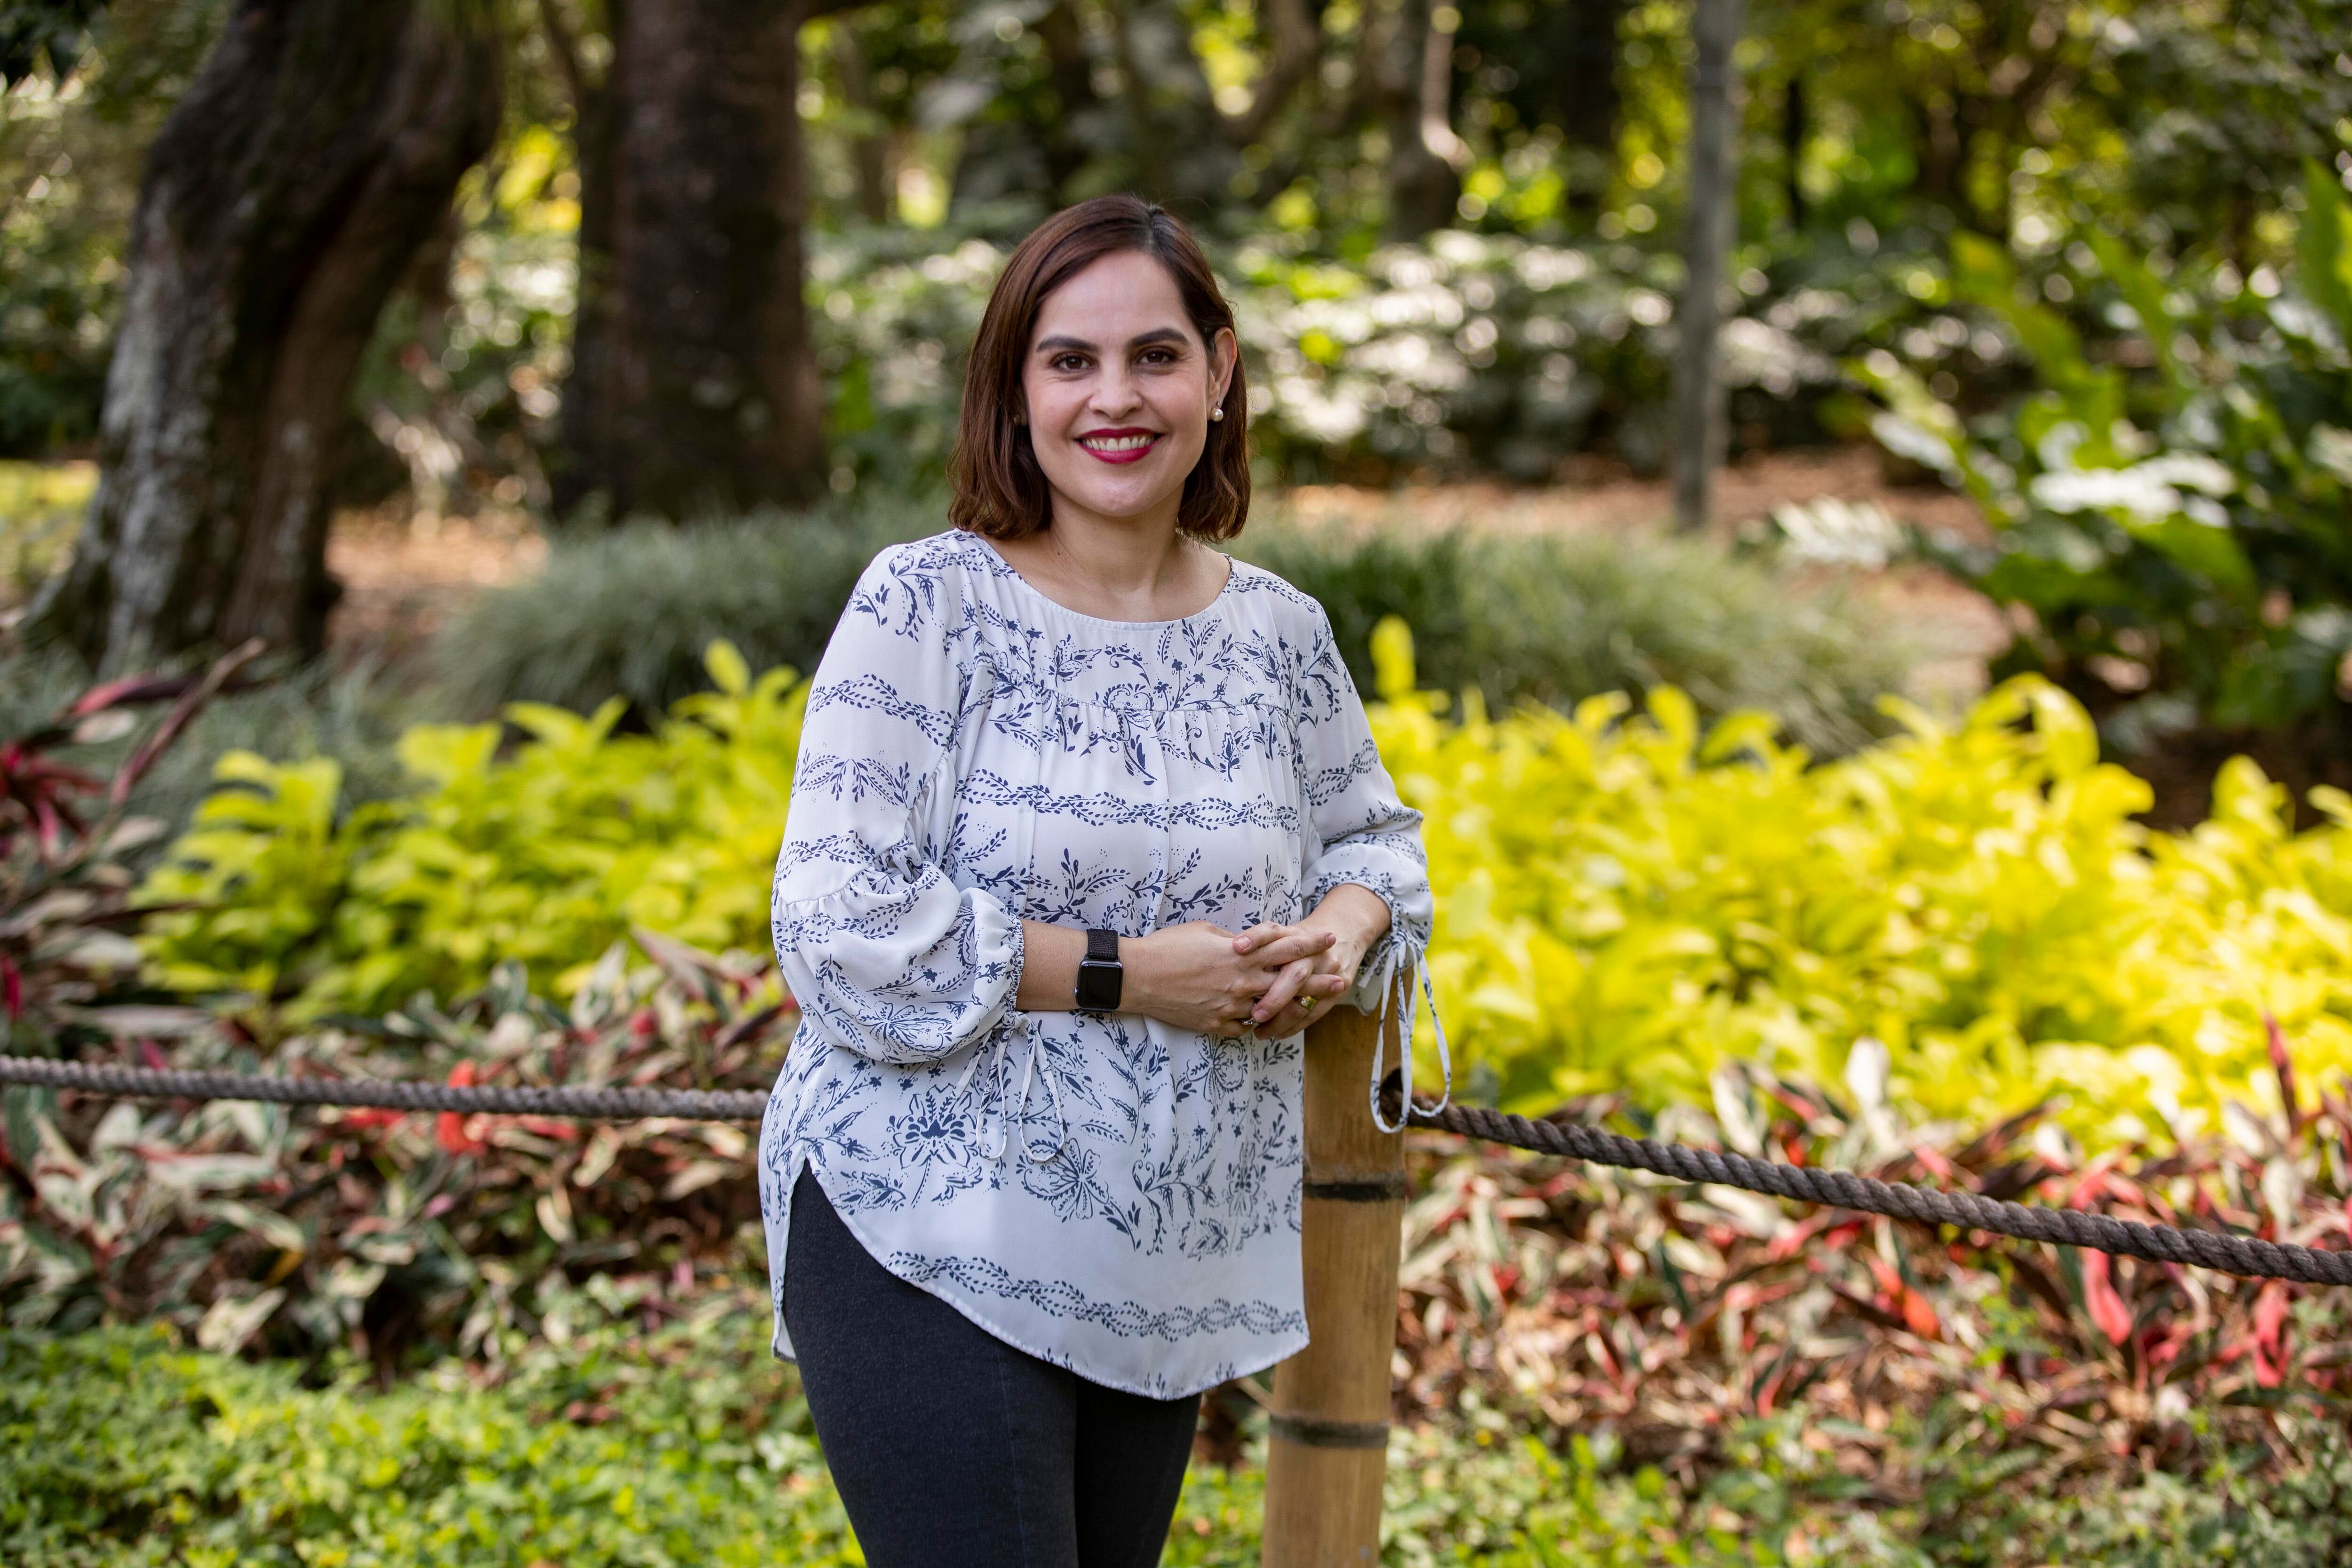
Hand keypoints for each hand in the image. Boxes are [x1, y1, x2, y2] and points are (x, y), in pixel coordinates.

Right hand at [1124, 920, 1335, 1037]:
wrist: (1138, 977)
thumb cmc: (1168, 947)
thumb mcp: (1206, 933)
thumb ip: (1235, 943)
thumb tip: (1250, 946)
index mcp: (1241, 956)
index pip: (1285, 948)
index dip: (1310, 943)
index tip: (1329, 938)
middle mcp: (1241, 983)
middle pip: (1288, 983)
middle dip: (1317, 981)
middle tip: (1340, 980)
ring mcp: (1230, 1008)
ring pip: (1270, 1011)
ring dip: (1290, 1009)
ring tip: (1309, 1008)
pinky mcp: (1216, 1025)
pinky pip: (1244, 1028)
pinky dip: (1253, 1024)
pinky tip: (1261, 1022)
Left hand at [1232, 885, 1392, 1037]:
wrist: (1343, 932)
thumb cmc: (1302, 938)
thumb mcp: (1284, 933)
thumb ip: (1260, 944)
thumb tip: (1226, 952)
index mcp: (1294, 935)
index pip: (1273, 932)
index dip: (1255, 938)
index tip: (1237, 948)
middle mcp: (1312, 952)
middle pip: (1294, 975)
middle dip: (1274, 998)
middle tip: (1254, 1014)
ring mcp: (1328, 970)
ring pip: (1304, 1001)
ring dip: (1280, 1021)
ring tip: (1259, 1032)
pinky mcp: (1338, 987)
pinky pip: (1314, 1014)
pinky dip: (1293, 1027)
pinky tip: (1276, 1033)